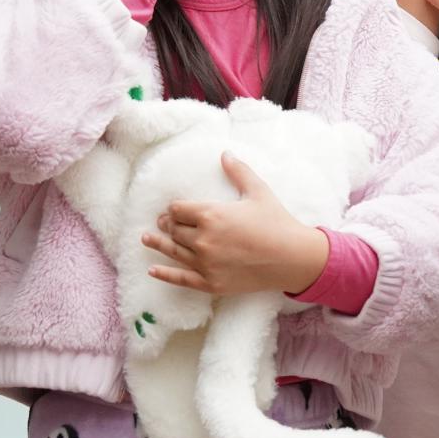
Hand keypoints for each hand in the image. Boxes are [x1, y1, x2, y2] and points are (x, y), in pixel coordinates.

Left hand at [140, 154, 330, 295]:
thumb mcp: (258, 191)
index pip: (178, 209)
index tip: (174, 209)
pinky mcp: (211, 283)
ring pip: (173, 251)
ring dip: (157, 244)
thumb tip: (225, 154)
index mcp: (211, 214)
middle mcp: (203, 239)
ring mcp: (205, 263)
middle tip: (163, 223)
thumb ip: (239, 172)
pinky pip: (180, 279)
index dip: (174, 209)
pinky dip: (164, 274)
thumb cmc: (277, 222)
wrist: (292, 258)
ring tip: (146, 238)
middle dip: (167, 224)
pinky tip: (152, 269)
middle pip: (174, 230)